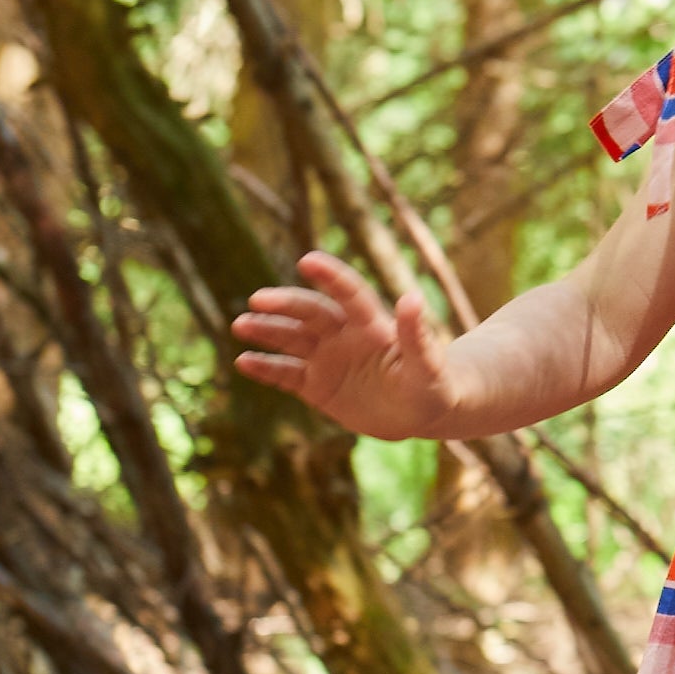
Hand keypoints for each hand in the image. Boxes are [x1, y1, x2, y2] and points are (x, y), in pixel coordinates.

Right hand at [231, 251, 460, 441]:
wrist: (422, 413)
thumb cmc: (433, 385)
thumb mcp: (429, 366)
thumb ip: (417, 335)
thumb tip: (411, 298)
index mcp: (372, 325)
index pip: (348, 293)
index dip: (330, 276)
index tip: (307, 260)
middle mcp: (344, 335)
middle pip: (310, 313)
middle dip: (285, 305)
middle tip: (257, 299)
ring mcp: (327, 359)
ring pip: (292, 339)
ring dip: (266, 330)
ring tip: (240, 324)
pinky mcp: (316, 386)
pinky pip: (286, 374)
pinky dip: (265, 368)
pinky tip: (243, 361)